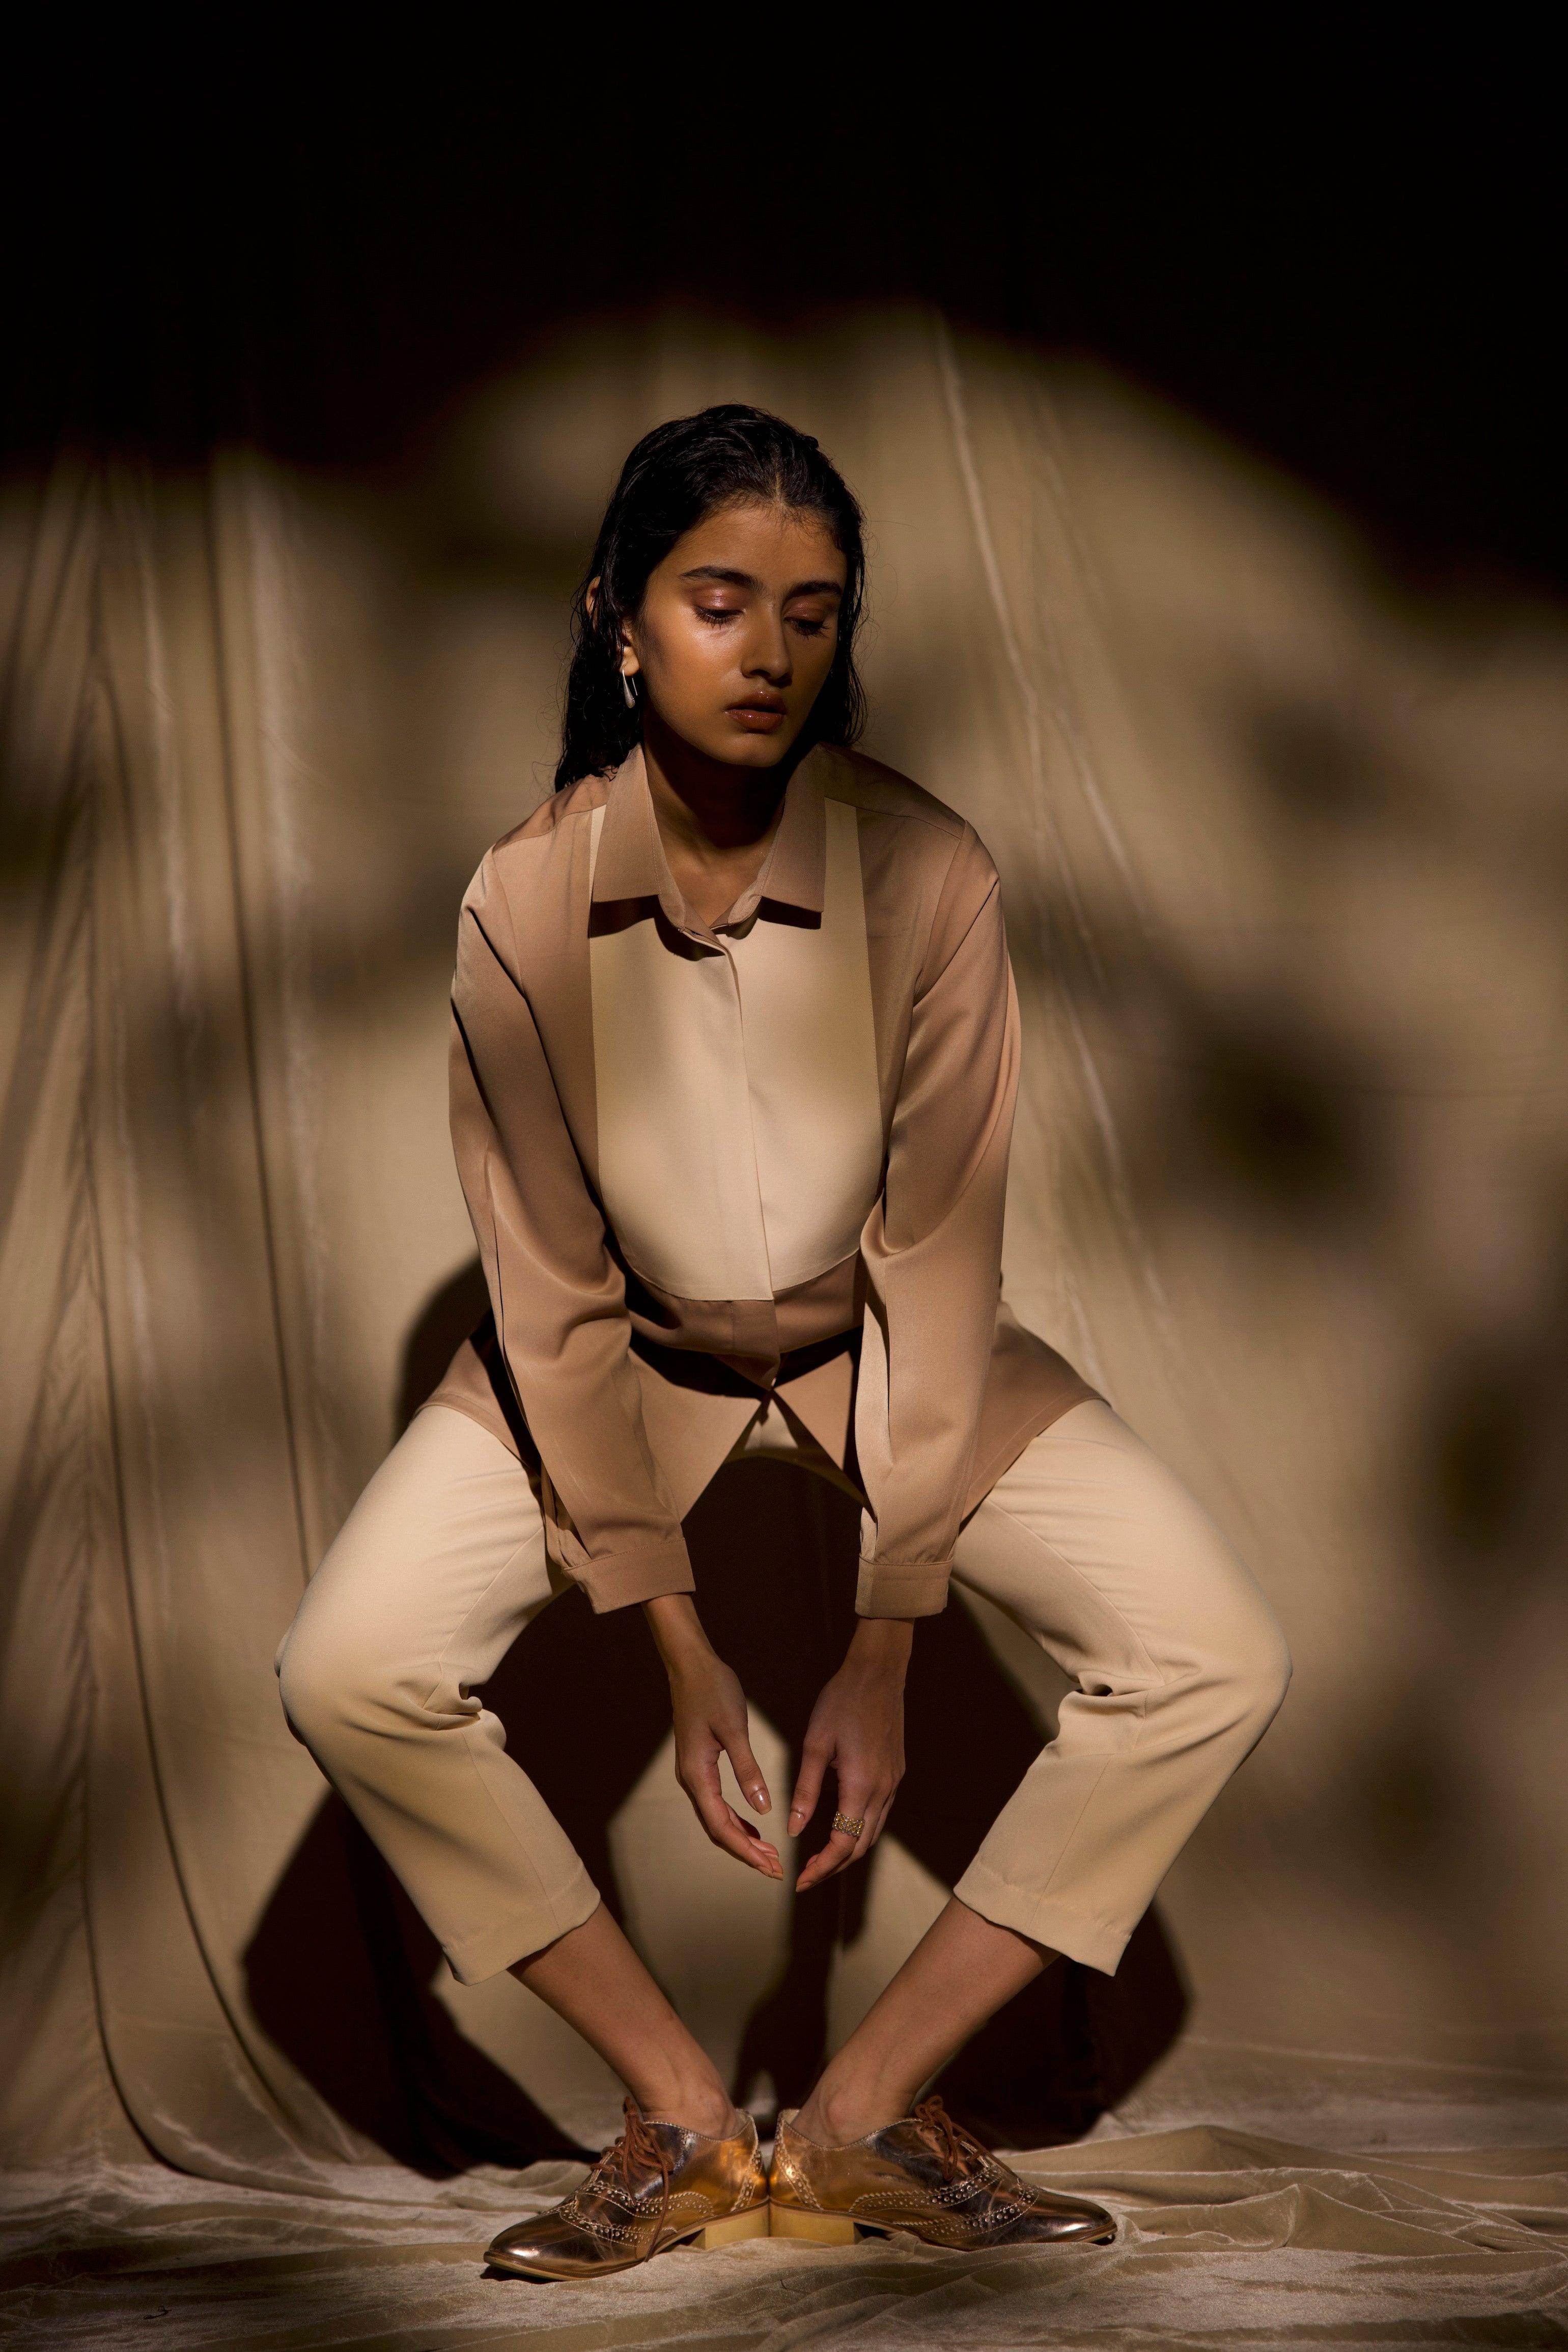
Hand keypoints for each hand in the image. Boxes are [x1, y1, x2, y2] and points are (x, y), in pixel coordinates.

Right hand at [644, 1595, 781, 1880]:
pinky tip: (752, 1824)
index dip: (746, 1850)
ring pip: (716, 1818)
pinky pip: (716, 1802)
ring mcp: (693, 1773)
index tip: (770, 1866)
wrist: (690, 1665)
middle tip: (774, 1868)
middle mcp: (691, 1779)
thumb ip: (747, 1769)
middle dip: (745, 1851)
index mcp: (697, 1774)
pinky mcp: (699, 1764)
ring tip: (768, 1854)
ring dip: (741, 1837)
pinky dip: (735, 1819)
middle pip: (717, 1829)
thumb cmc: (713, 1691)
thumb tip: (761, 1809)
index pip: (721, 1826)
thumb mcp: (734, 1729)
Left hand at [790, 1620, 910, 1892]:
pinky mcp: (896, 1772)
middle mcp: (883, 1790)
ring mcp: (893, 1782)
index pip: (842, 1844)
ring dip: (848, 1851)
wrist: (879, 1673)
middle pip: (861, 1846)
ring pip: (873, 1832)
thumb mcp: (815, 1744)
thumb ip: (805, 1790)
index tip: (800, 1880)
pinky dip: (860, 1830)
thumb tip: (793, 1829)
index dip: (821, 1868)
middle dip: (833, 1867)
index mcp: (861, 1786)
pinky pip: (880, 1813)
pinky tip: (841, 1824)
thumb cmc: (842, 1702)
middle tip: (806, 1876)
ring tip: (820, 1858)